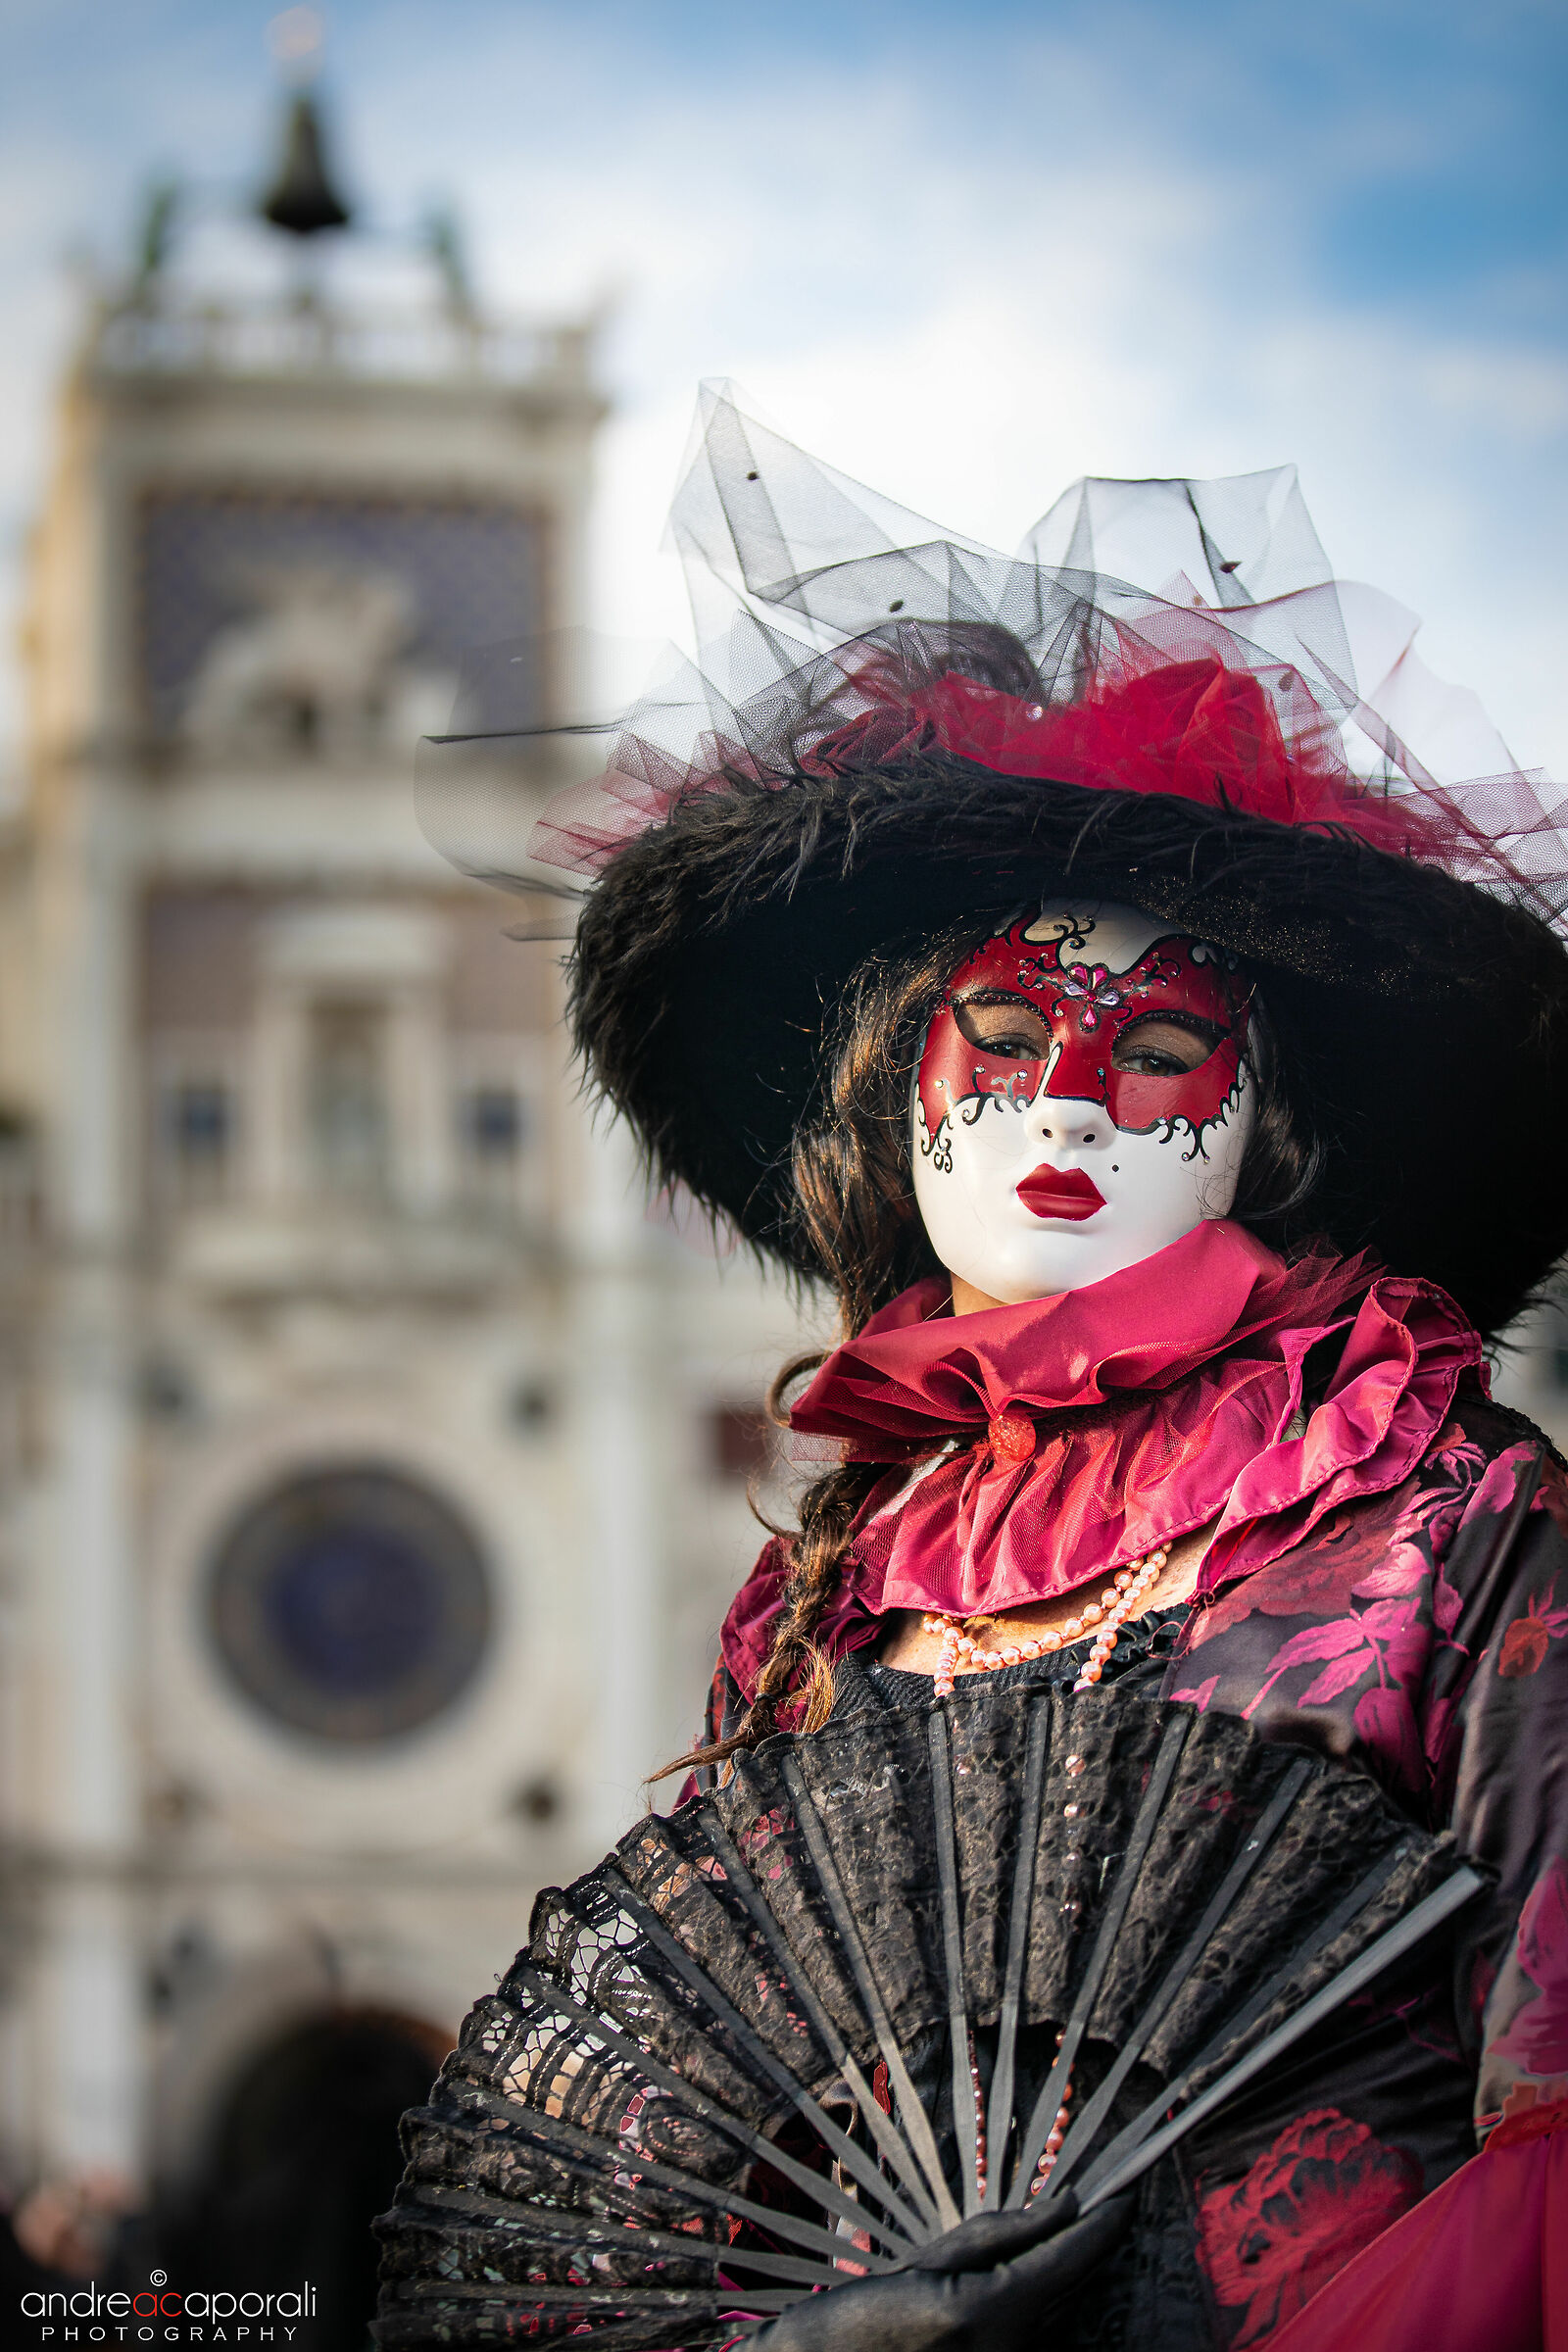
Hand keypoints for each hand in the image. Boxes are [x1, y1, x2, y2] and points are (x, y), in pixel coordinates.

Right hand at [740, 2187, 1134, 2351]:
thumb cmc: (871, 2313)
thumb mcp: (935, 2258)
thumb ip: (1005, 2231)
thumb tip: (1065, 2203)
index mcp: (995, 2308)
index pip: (1071, 2256)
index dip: (1105, 2221)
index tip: (1126, 2190)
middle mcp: (1015, 2347)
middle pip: (1077, 2284)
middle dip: (1097, 2240)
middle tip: (1112, 2195)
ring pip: (1066, 2309)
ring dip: (1078, 2266)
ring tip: (1083, 2223)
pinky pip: (1046, 2331)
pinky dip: (1056, 2296)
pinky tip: (1049, 2269)